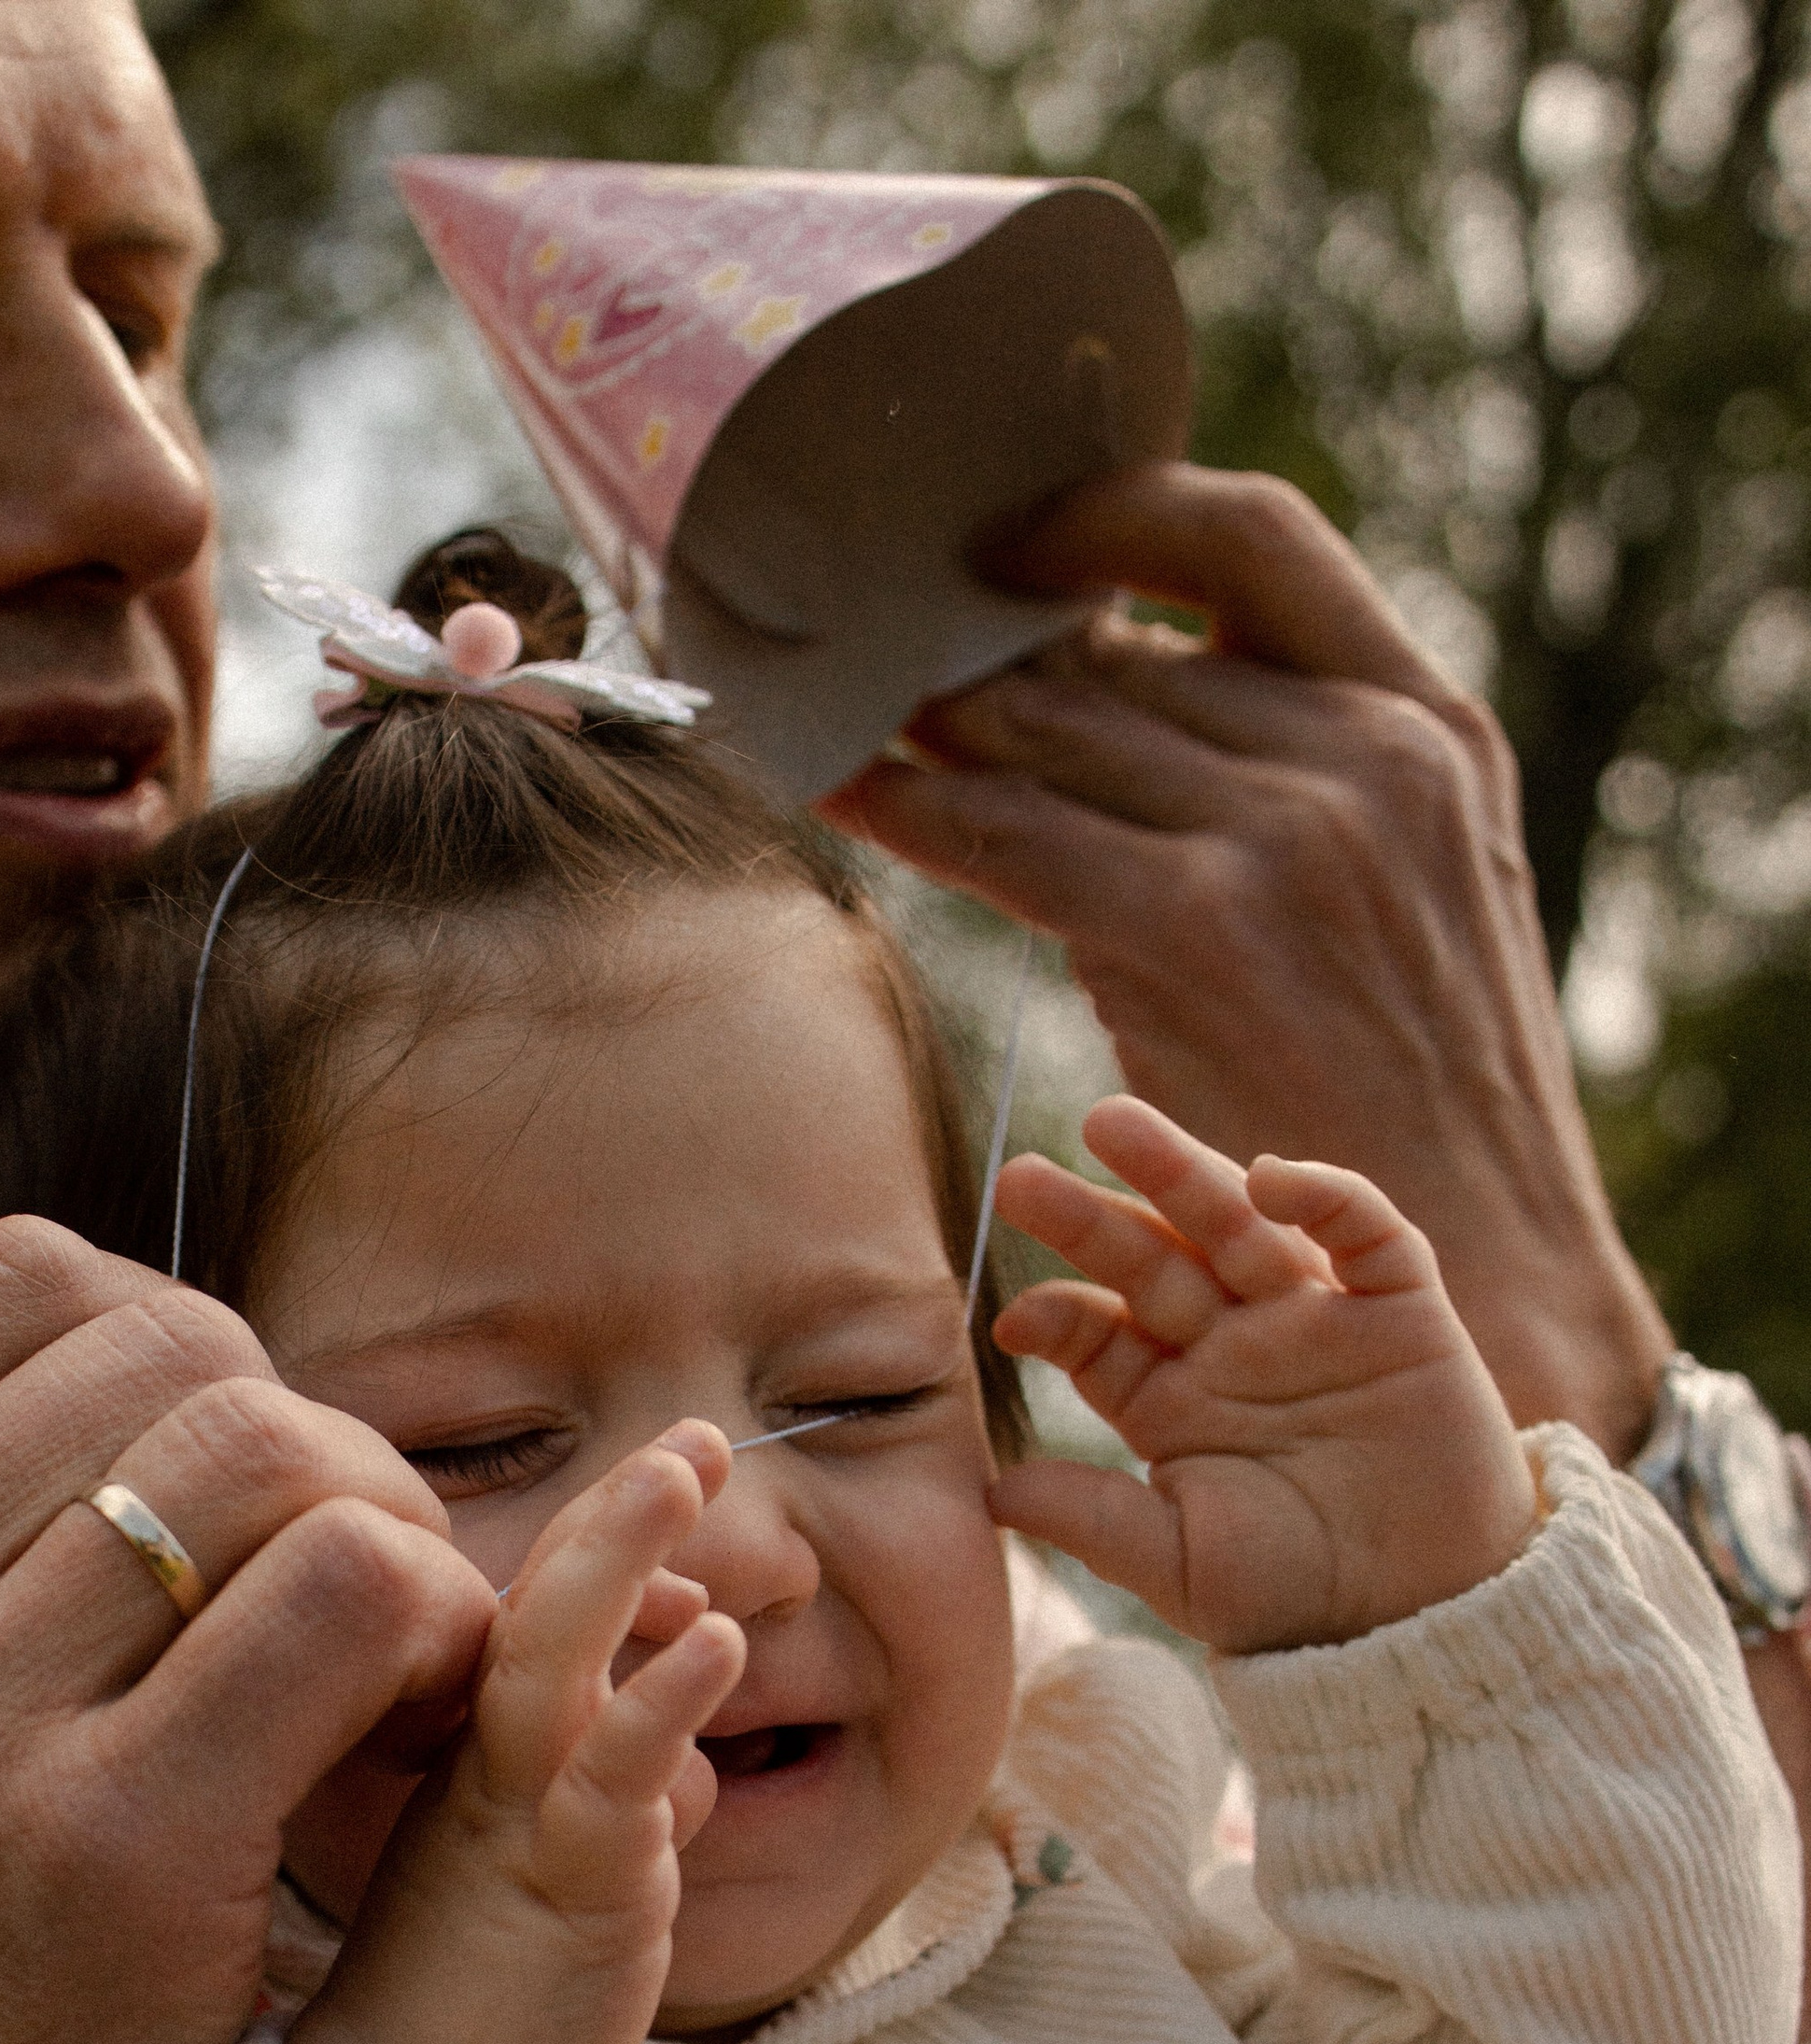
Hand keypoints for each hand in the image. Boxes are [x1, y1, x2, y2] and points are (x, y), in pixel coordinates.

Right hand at [0, 1217, 495, 2043]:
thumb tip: (162, 1375)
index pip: (31, 1284)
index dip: (193, 1357)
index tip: (252, 1499)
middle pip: (179, 1349)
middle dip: (316, 1451)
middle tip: (365, 1598)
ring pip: (280, 1449)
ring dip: (393, 1539)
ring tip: (400, 1675)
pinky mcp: (103, 1854)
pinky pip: (354, 1593)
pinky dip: (434, 1628)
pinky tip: (426, 1729)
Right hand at [288, 1429, 746, 2043]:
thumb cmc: (474, 2022)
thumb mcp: (551, 1886)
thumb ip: (612, 1817)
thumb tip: (700, 1787)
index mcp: (463, 1756)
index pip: (520, 1617)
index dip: (599, 1549)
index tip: (677, 1501)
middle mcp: (473, 1766)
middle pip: (524, 1602)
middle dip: (613, 1511)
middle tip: (696, 1441)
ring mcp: (507, 1817)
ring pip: (547, 1657)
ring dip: (618, 1554)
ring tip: (688, 1467)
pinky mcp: (556, 1886)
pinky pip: (604, 1778)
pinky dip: (659, 1704)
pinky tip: (712, 1645)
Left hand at [823, 462, 1673, 1458]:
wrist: (1476, 1255)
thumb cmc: (1417, 1098)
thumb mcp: (1418, 891)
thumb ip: (1307, 779)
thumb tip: (1123, 691)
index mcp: (1428, 722)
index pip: (1254, 539)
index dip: (1116, 513)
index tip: (1018, 536)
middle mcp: (1359, 756)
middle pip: (1114, 649)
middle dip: (981, 655)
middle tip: (879, 657)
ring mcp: (1277, 839)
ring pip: (1045, 731)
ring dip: (927, 721)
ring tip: (844, 710)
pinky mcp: (1187, 931)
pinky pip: (1003, 834)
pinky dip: (904, 802)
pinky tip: (841, 787)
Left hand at [990, 1096, 1538, 1654]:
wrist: (1426, 1613)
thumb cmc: (1295, 1594)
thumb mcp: (1180, 1565)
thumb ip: (1093, 1520)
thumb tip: (991, 1492)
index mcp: (1170, 1401)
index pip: (1100, 1334)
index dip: (1057, 1318)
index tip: (1016, 1323)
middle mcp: (1232, 1345)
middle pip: (1151, 1261)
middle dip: (1091, 1219)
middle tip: (1022, 1180)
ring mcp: (1313, 1318)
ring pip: (1239, 1225)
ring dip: (1181, 1172)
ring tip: (1113, 1125)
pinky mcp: (1399, 1309)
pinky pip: (1364, 1232)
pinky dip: (1324, 1195)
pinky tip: (1269, 1179)